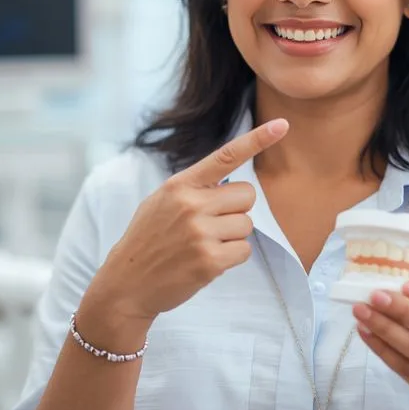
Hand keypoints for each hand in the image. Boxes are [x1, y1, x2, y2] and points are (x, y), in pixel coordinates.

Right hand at [84, 118, 288, 324]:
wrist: (126, 283)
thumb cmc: (148, 239)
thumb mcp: (162, 201)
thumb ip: (194, 188)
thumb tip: (231, 184)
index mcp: (181, 185)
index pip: (225, 156)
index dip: (257, 140)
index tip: (281, 125)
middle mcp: (192, 205)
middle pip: (248, 195)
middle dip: (237, 209)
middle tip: (212, 224)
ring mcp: (201, 233)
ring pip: (247, 225)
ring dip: (233, 236)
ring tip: (204, 244)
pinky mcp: (210, 260)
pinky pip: (244, 250)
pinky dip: (232, 257)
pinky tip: (207, 260)